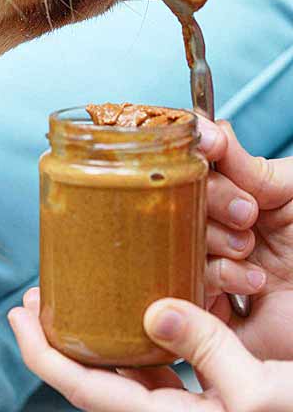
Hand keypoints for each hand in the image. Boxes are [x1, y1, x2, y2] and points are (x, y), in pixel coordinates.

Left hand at [8, 288, 292, 410]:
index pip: (84, 390)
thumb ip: (205, 348)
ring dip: (91, 337)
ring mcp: (180, 409)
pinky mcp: (201, 397)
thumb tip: (155, 312)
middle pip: (91, 380)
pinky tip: (128, 313)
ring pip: (119, 372)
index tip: (17, 318)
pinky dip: (130, 341)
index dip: (42, 355)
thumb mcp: (255, 389)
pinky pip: (152, 367)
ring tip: (72, 298)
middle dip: (57, 340)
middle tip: (35, 300)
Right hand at [198, 119, 292, 360]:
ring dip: (219, 241)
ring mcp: (216, 261)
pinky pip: (190, 279)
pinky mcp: (211, 303)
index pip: (201, 162)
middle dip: (214, 200)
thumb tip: (208, 130)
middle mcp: (225, 224)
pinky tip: (253, 281)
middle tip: (248, 214)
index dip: (202, 154)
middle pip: (184, 196)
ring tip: (252, 252)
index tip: (213, 148)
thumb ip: (252, 165)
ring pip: (182, 235)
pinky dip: (221, 276)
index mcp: (243, 194)